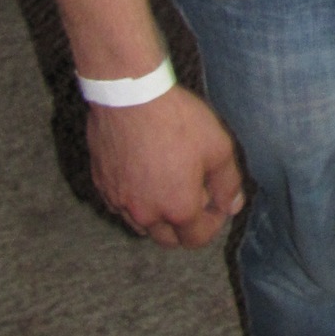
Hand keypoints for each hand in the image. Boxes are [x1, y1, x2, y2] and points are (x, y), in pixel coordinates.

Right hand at [87, 84, 245, 248]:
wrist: (129, 96)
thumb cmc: (177, 120)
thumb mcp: (218, 147)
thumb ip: (228, 183)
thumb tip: (233, 206)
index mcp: (177, 209)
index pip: (197, 239)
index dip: (213, 223)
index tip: (216, 202)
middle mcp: (145, 214)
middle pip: (167, 239)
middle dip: (184, 226)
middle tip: (194, 196)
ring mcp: (119, 201)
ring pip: (141, 224)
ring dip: (158, 215)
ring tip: (169, 184)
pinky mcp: (101, 184)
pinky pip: (120, 204)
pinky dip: (135, 199)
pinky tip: (143, 175)